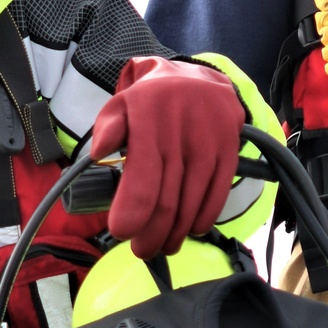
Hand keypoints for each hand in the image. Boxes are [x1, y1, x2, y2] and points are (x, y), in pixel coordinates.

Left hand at [91, 56, 243, 257]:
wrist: (197, 77)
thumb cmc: (149, 101)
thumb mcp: (120, 105)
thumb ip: (107, 129)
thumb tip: (98, 152)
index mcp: (149, 121)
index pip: (142, 178)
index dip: (133, 211)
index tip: (122, 232)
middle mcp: (181, 133)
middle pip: (167, 200)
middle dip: (152, 234)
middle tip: (142, 250)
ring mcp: (209, 143)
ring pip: (192, 203)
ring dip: (176, 233)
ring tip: (163, 246)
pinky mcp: (229, 151)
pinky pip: (218, 194)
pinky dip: (203, 219)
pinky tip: (191, 230)